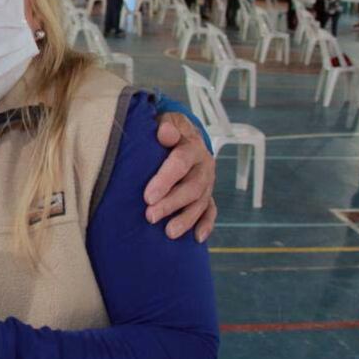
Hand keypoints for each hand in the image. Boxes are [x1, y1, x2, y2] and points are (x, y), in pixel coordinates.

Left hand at [145, 113, 216, 241]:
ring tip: (169, 233)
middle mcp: (203, 166)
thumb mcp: (167, 121)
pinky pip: (211, 211)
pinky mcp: (208, 194)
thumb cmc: (168, 130)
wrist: (185, 135)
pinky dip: (206, 224)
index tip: (148, 196)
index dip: (165, 179)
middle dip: (171, 203)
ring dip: (185, 218)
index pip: (180, 162)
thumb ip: (167, 126)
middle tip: (151, 216)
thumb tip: (164, 132)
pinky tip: (197, 238)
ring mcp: (207, 182)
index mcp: (192, 147)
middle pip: (191, 187)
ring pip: (200, 203)